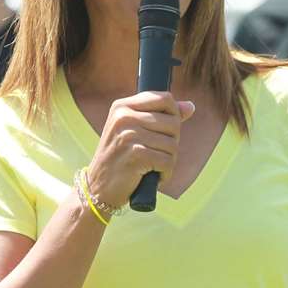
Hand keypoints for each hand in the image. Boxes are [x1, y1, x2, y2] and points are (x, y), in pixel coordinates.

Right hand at [84, 91, 195, 209]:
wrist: (98, 188)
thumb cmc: (119, 158)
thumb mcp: (134, 130)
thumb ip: (161, 116)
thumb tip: (190, 106)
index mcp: (122, 106)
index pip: (165, 99)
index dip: (174, 115)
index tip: (165, 132)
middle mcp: (124, 117)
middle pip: (173, 123)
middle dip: (171, 143)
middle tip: (155, 154)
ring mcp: (129, 135)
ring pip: (172, 144)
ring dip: (167, 160)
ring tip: (151, 166)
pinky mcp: (136, 155)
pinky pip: (168, 161)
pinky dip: (165, 173)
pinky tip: (151, 176)